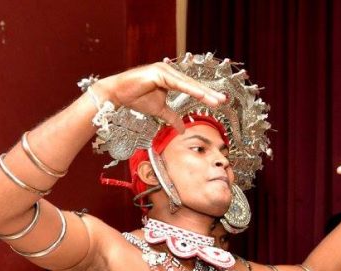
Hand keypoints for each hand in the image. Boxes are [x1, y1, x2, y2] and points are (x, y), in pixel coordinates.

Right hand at [90, 61, 226, 132]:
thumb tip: (181, 129)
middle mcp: (169, 72)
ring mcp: (164, 70)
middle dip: (209, 93)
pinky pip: (177, 83)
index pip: (192, 87)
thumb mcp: (159, 110)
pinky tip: (200, 94)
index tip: (219, 102)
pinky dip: (189, 89)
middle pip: (193, 84)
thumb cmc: (136, 98)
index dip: (205, 95)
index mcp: (171, 78)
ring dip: (202, 92)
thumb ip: (171, 117)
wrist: (116, 94)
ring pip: (187, 83)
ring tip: (216, 100)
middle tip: (224, 100)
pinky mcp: (158, 72)